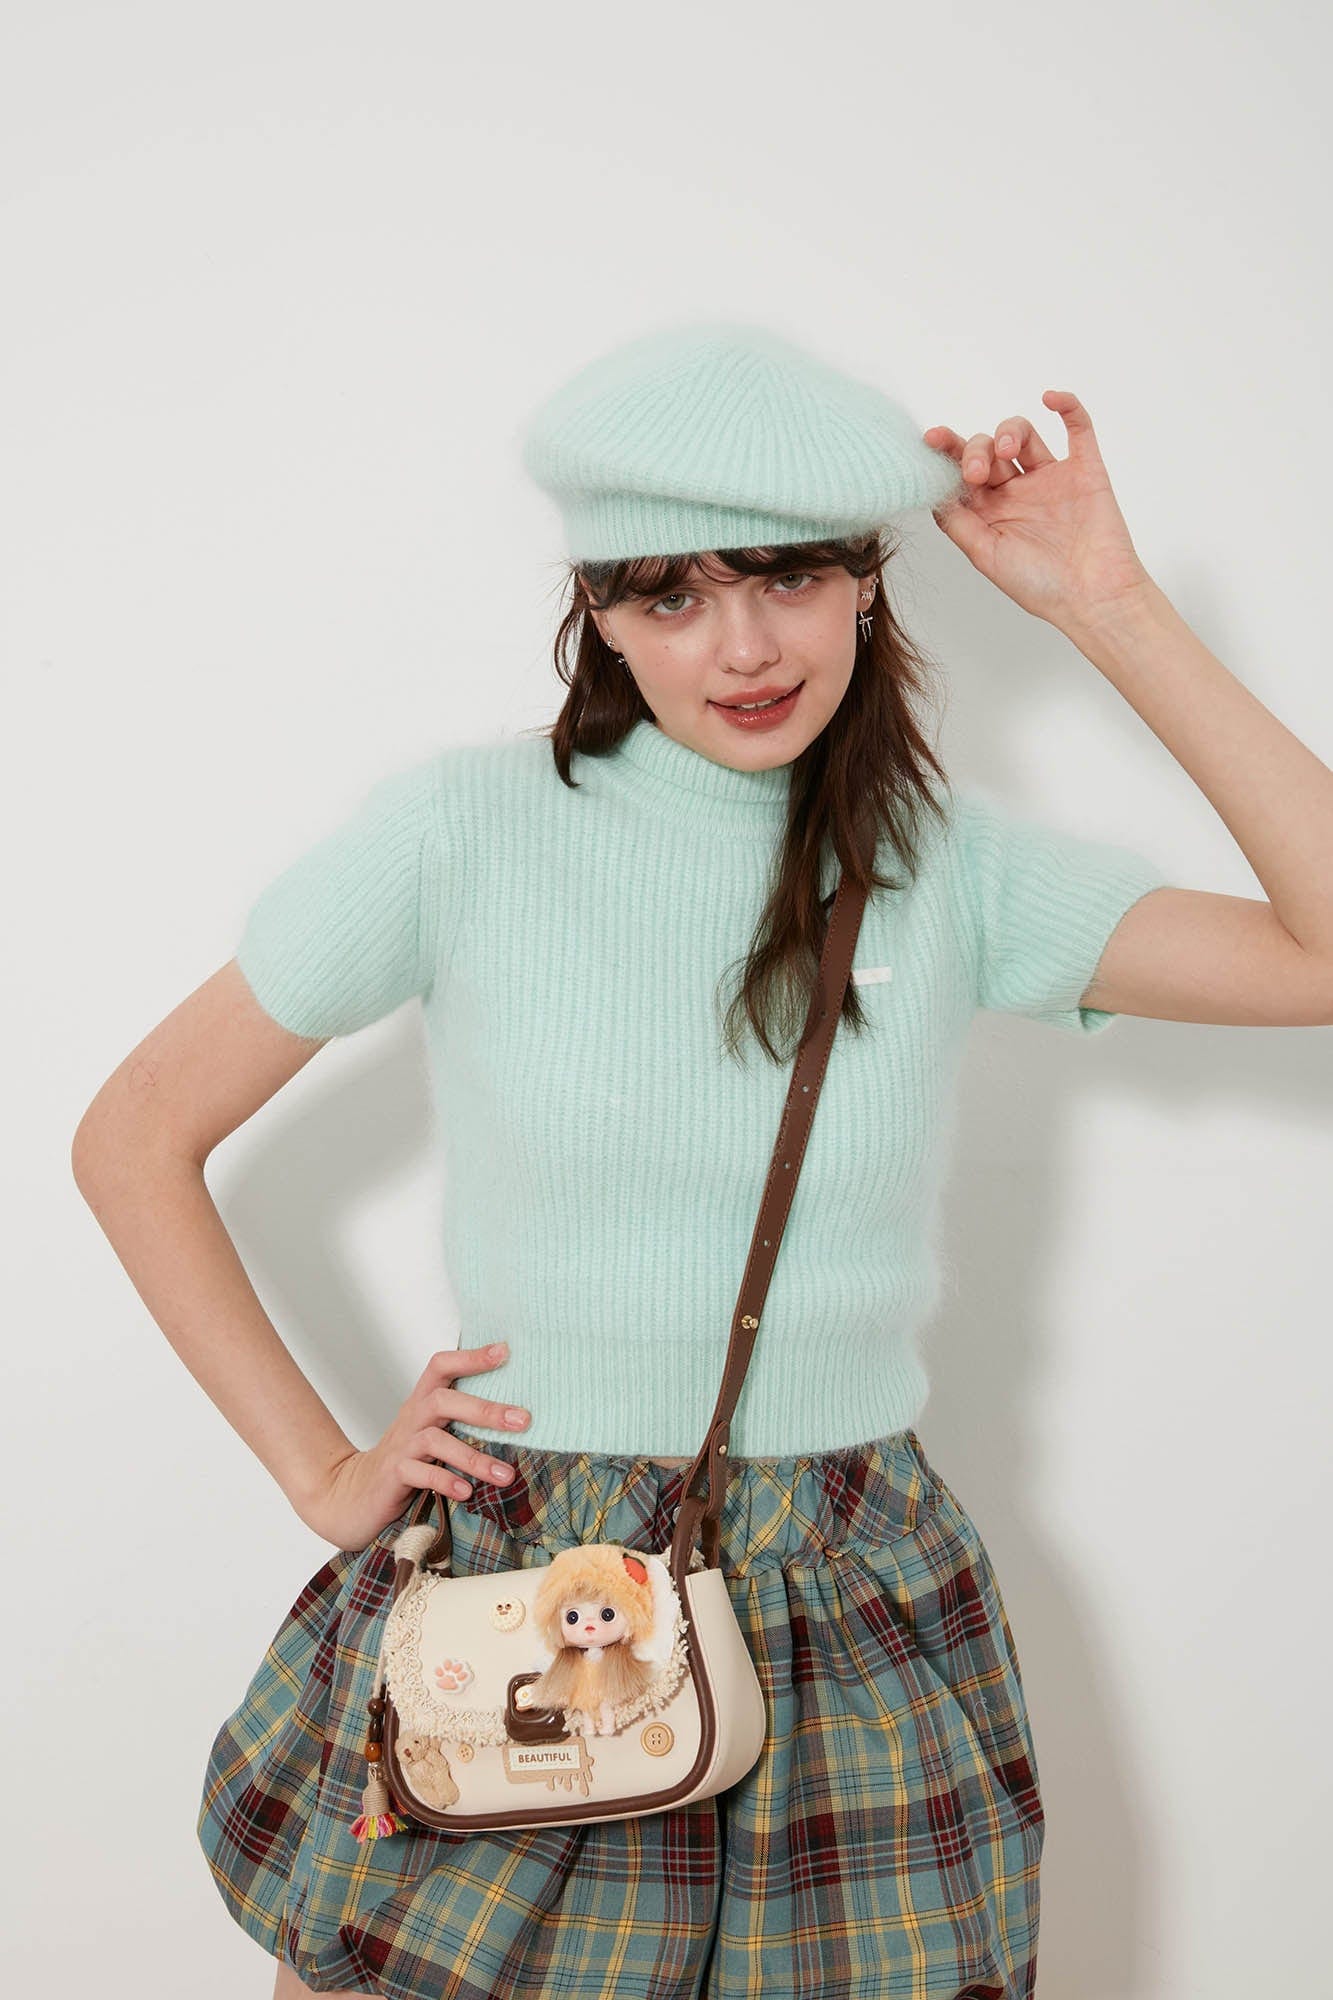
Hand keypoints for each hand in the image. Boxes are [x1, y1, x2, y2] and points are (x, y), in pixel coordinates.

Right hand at [296, 1340, 530, 1550]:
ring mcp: (401, 1447)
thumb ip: (461, 1419)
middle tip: (523, 1420)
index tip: (505, 1352)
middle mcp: (411, 1419)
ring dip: (474, 1458)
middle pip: (444, 1401)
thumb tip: (514, 1413)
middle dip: (485, 1410)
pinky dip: (446, 1481)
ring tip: (505, 1475)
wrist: (354, 1496)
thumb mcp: (432, 1433)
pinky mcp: (393, 1475)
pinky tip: (467, 1492)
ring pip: (436, 1441)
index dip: (471, 1357)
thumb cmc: (405, 1461)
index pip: (441, 1366)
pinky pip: (420, 1474)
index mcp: (422, 1403)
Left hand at [922, 391, 1154, 628]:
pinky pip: (1079, 429)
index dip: (946, 452)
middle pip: (989, 450)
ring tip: (1007, 449)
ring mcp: (1051, 478)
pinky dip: (1068, 407)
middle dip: (976, 451)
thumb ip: (958, 522)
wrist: (1093, 596)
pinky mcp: (1085, 470)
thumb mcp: (985, 556)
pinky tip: (1050, 398)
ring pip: (1024, 435)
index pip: (962, 472)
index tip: (932, 439)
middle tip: (977, 473)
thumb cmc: (1040, 585)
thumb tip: (932, 491)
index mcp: (991, 512)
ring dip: (1010, 430)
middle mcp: (1018, 492)